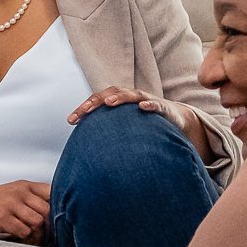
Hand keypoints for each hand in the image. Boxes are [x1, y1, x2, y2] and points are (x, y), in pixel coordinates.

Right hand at [0, 181, 50, 242]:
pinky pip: (24, 231)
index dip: (57, 207)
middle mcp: (19, 192)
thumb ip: (30, 199)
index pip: (52, 192)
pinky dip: (25, 238)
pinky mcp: (2, 218)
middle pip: (47, 210)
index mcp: (24, 185)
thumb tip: (51, 214)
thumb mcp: (11, 194)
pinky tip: (20, 239)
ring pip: (37, 222)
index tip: (54, 218)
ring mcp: (11, 204)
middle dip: (47, 225)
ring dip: (36, 233)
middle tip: (43, 233)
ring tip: (31, 237)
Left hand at [69, 87, 208, 154]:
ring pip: (131, 95)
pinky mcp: (162, 107)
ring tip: (109, 103)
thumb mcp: (124, 127)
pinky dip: (149, 104)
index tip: (70, 121)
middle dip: (95, 101)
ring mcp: (147, 100)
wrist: (176, 118)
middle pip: (110, 95)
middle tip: (84, 110)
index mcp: (119, 102)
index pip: (97, 102)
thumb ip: (108, 133)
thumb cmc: (145, 123)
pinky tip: (142, 107)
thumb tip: (85, 151)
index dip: (84, 109)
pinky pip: (155, 104)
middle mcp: (131, 98)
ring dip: (119, 98)